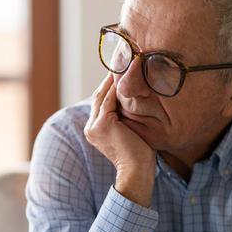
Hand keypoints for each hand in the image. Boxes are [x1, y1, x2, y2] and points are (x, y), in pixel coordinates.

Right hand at [84, 74, 155, 206]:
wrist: (137, 173)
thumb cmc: (141, 156)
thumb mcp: (132, 132)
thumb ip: (128, 118)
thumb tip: (139, 102)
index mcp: (95, 129)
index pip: (102, 101)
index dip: (110, 84)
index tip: (122, 70)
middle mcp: (90, 127)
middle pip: (100, 94)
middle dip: (110, 77)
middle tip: (123, 59)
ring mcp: (94, 126)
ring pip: (104, 94)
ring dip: (114, 77)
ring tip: (125, 61)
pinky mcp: (102, 124)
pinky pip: (110, 99)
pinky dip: (118, 85)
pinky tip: (127, 73)